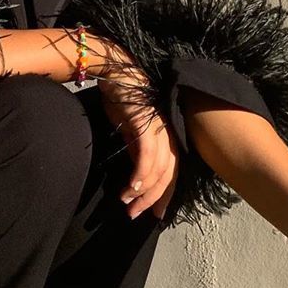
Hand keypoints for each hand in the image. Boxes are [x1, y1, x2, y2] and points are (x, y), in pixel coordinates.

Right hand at [98, 70, 179, 220]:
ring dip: (143, 192)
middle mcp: (168, 135)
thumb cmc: (123, 98)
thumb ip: (137, 150)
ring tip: (127, 204)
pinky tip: (131, 188)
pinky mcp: (146, 125)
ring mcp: (159, 130)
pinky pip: (147, 156)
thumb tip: (137, 176)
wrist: (116, 72)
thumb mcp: (131, 130)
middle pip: (168, 176)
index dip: (165, 196)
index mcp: (166, 138)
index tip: (156, 215)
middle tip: (137, 215)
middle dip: (153, 200)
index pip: (172, 173)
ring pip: (158, 170)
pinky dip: (140, 175)